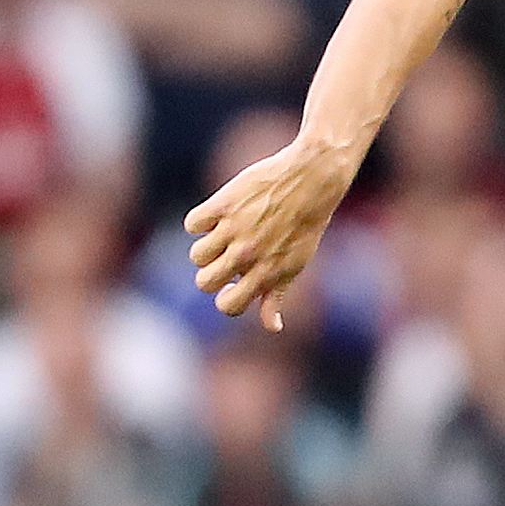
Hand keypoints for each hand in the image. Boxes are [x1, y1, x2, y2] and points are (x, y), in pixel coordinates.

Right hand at [183, 137, 360, 332]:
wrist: (311, 178)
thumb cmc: (305, 224)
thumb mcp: (295, 264)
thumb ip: (276, 296)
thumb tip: (273, 327)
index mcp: (265, 273)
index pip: (227, 305)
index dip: (226, 298)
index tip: (234, 284)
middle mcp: (247, 255)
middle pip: (204, 282)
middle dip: (212, 275)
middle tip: (225, 258)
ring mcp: (234, 230)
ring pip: (197, 255)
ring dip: (205, 248)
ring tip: (222, 235)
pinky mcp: (223, 205)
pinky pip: (193, 224)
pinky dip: (200, 221)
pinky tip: (217, 216)